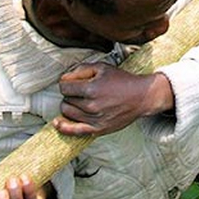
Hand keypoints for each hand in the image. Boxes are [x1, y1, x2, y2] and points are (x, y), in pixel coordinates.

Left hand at [54, 65, 172, 137]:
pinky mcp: (98, 129)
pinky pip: (75, 131)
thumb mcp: (102, 67)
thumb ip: (81, 70)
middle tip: (80, 91)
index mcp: (91, 89)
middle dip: (70, 94)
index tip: (72, 83)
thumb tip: (64, 78)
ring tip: (79, 102)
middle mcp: (91, 105)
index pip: (64, 87)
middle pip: (65, 100)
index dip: (66, 83)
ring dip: (69, 106)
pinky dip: (64, 127)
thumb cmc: (122, 80)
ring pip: (68, 113)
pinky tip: (57, 123)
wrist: (141, 97)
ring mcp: (94, 119)